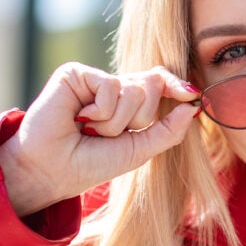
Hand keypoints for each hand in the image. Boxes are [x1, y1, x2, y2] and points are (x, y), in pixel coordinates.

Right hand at [0, 62, 201, 216]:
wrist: (51, 171)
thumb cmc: (90, 163)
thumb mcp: (139, 151)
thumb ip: (169, 130)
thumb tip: (194, 104)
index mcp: (128, 103)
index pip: (160, 83)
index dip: (176, 86)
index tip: (192, 96)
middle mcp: (113, 88)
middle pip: (152, 85)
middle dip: (139, 118)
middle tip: (109, 134)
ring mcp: (95, 79)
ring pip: (134, 89)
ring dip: (116, 122)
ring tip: (91, 130)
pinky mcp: (76, 74)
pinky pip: (111, 86)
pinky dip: (101, 111)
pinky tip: (79, 118)